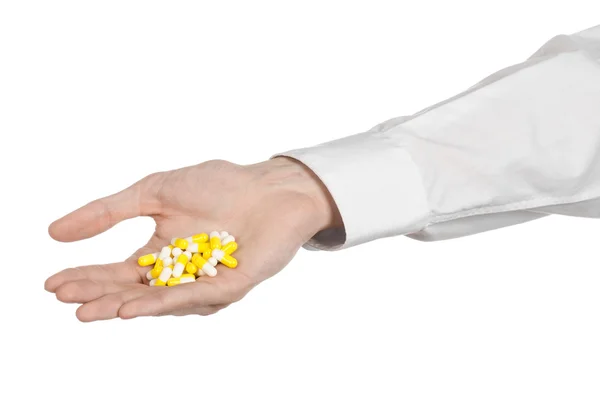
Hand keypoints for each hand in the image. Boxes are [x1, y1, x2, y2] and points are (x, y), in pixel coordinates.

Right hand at [45, 158, 340, 320]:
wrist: (270, 184)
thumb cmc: (218, 184)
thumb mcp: (152, 192)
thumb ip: (108, 212)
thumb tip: (53, 232)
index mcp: (161, 254)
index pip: (117, 273)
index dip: (85, 277)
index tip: (51, 283)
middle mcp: (179, 275)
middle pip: (132, 291)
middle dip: (97, 295)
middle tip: (64, 298)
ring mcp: (204, 284)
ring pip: (158, 301)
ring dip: (122, 306)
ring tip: (88, 309)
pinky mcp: (230, 286)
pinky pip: (193, 297)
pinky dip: (162, 303)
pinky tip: (133, 307)